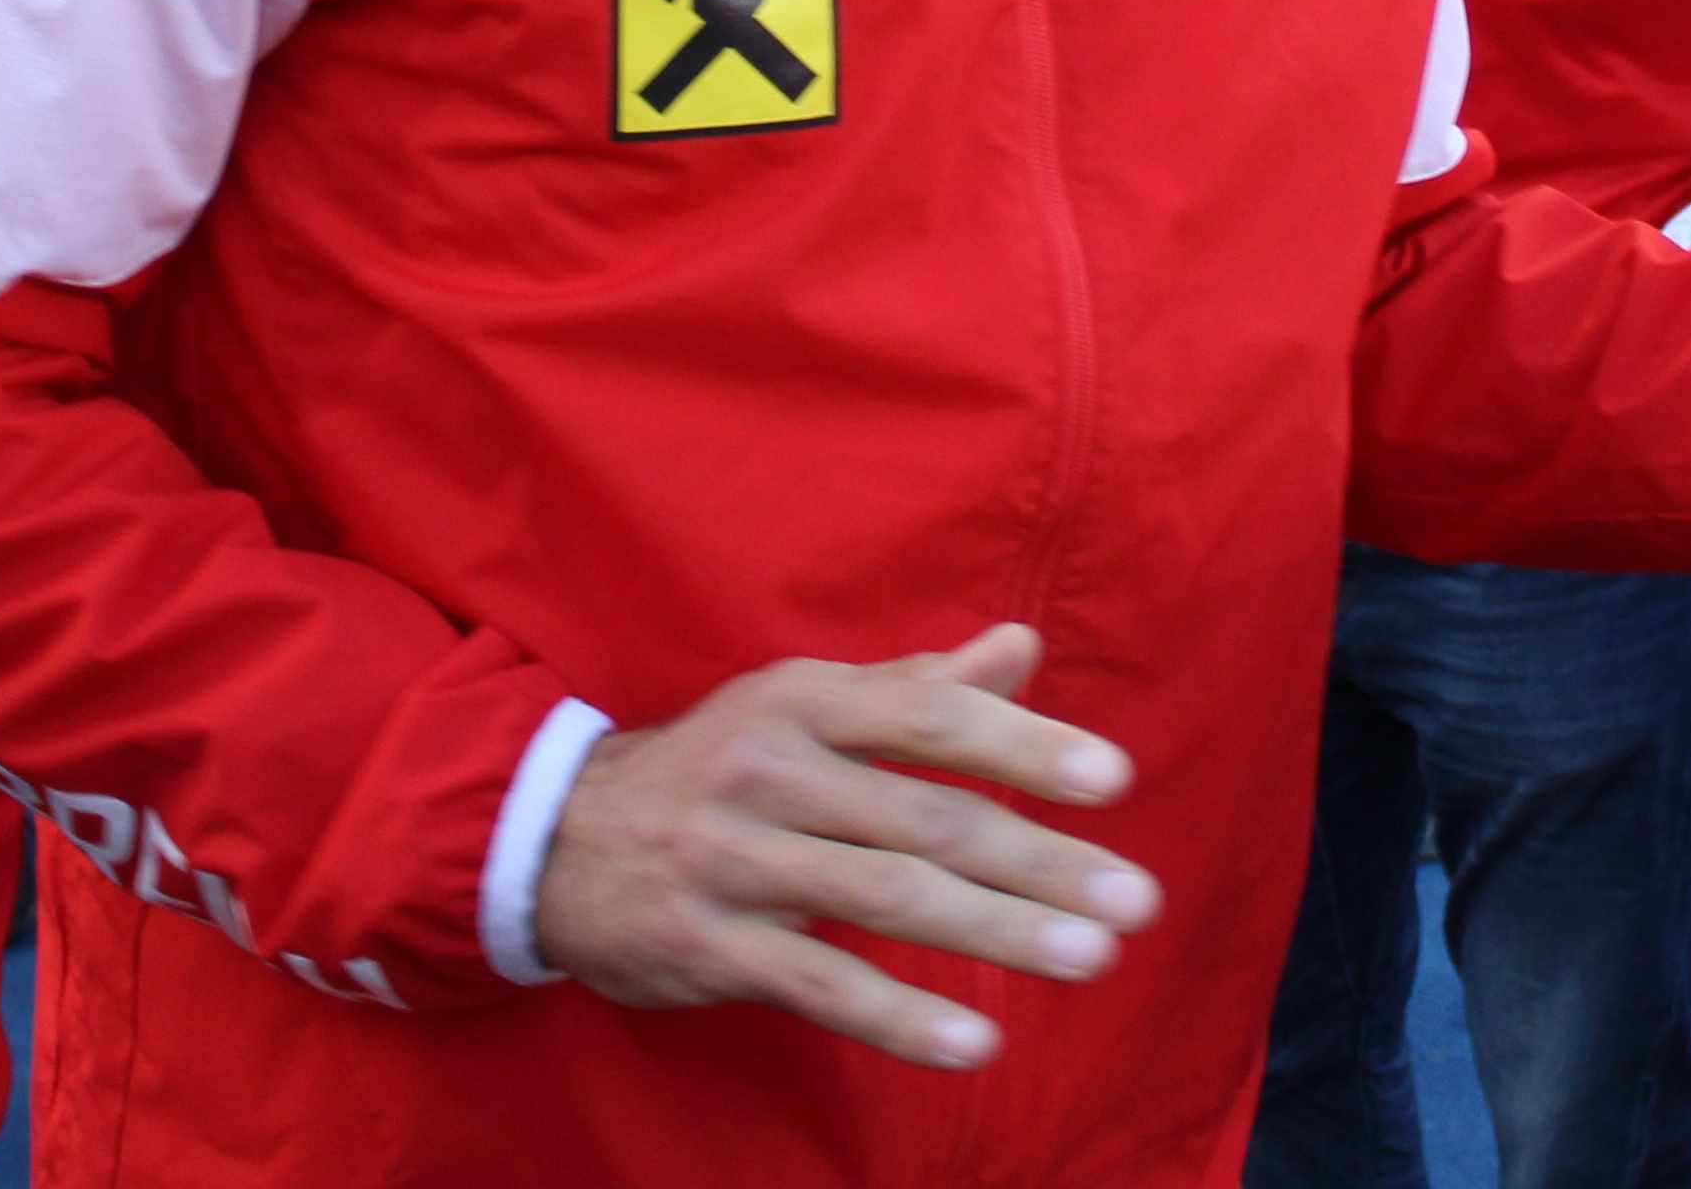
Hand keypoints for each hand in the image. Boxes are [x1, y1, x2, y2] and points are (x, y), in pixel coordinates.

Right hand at [529, 623, 1157, 1071]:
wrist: (553, 837)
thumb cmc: (714, 766)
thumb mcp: (799, 706)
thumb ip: (915, 687)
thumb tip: (1022, 648)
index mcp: (803, 699)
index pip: (930, 715)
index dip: (1024, 745)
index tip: (1113, 782)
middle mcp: (770, 768)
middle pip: (928, 816)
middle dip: (1042, 862)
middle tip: (1136, 901)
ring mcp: (735, 859)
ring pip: (888, 897)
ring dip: (999, 932)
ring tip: (1089, 959)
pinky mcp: (708, 944)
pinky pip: (820, 983)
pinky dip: (903, 1018)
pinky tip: (977, 1043)